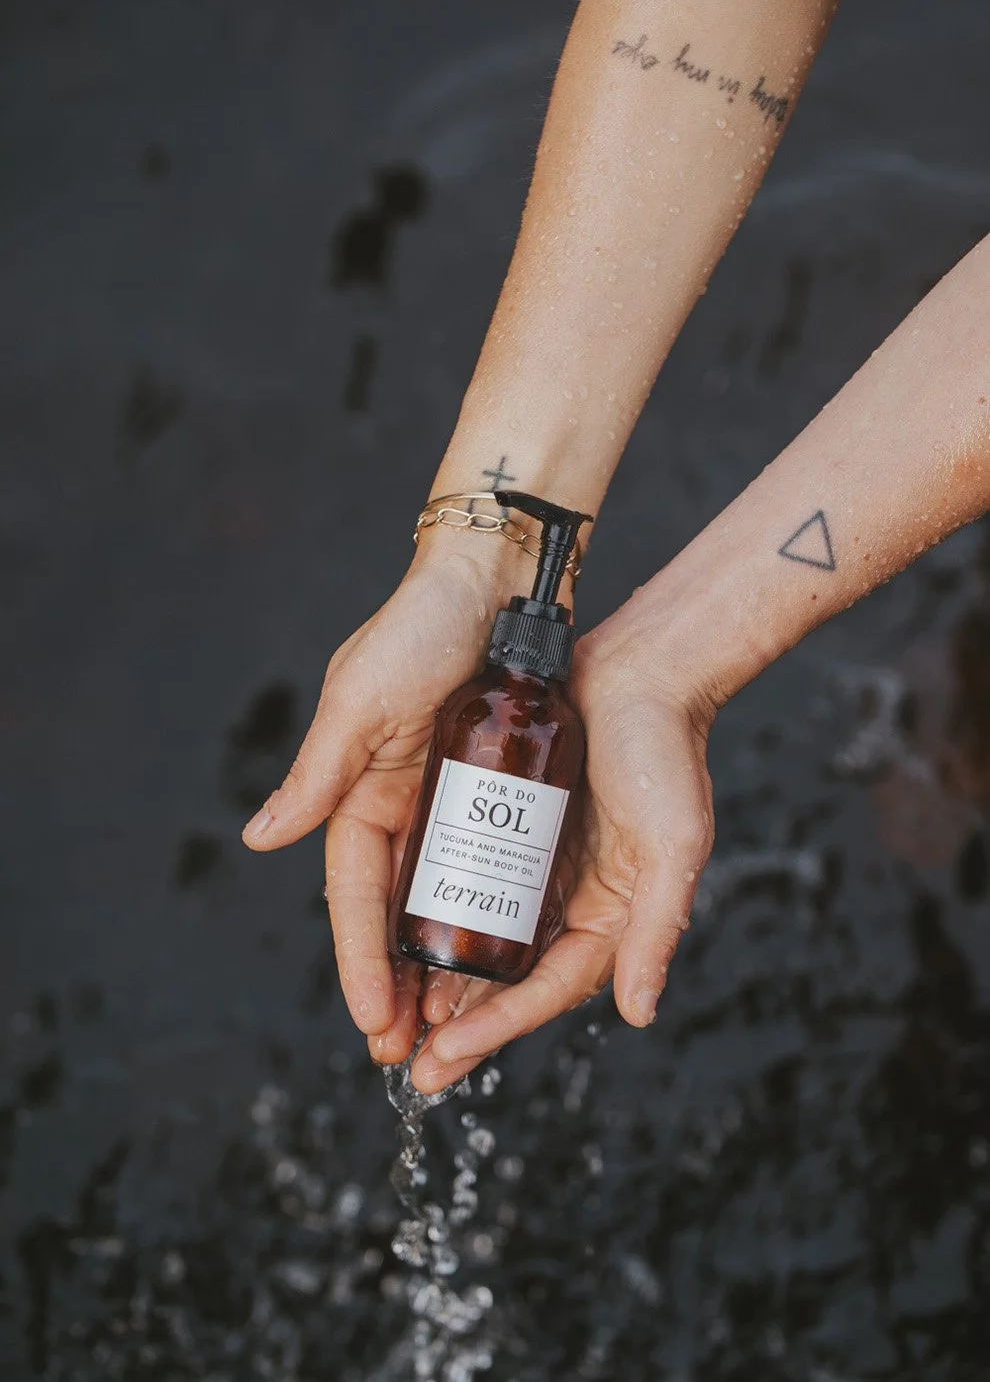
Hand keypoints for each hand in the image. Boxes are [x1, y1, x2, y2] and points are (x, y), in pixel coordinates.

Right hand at [242, 531, 537, 1056]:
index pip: (354, 895)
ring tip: (458, 1028)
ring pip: (445, 899)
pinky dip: (492, 912)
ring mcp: (452, 797)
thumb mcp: (362, 702)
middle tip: (413, 1052)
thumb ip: (318, 775)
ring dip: (445, 962)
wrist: (496, 579)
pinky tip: (507, 959)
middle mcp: (402, 801)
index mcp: (359, 789)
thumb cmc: (421, 628)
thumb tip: (260, 841)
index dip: (359, 960)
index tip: (373, 1023)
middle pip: (399, 911)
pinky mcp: (500, 785)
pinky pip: (492, 864)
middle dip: (401, 982)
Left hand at [410, 615, 716, 1092]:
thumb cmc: (666, 751)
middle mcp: (570, 900)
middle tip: (410, 1065)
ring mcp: (539, 865)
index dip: (498, 1026)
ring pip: (481, 939)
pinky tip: (400, 934)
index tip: (446, 1052)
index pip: (547, 989)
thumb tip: (638, 1013)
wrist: (639, 668)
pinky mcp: (510, 824)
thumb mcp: (671, 845)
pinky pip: (468, 879)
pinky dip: (438, 912)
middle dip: (460, 1024)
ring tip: (394, 1017)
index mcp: (611, 916)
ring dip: (442, 981)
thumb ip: (657, 929)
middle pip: (509, 979)